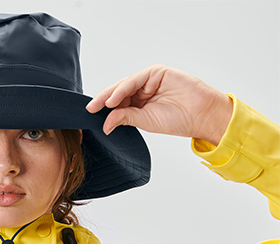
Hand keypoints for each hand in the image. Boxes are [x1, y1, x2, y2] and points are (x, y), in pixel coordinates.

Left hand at [86, 64, 232, 145]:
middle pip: (117, 93)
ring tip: (100, 106)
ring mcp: (148, 80)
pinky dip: (123, 89)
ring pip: (123, 86)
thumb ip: (124, 118)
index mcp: (138, 103)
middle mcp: (142, 90)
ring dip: (110, 95)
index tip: (89, 115)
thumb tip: (105, 124)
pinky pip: (135, 80)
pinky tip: (114, 100)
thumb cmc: (178, 119)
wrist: (201, 115)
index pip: (116, 104)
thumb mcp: (144, 122)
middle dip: (102, 101)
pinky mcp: (156, 72)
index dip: (102, 109)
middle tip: (90, 110)